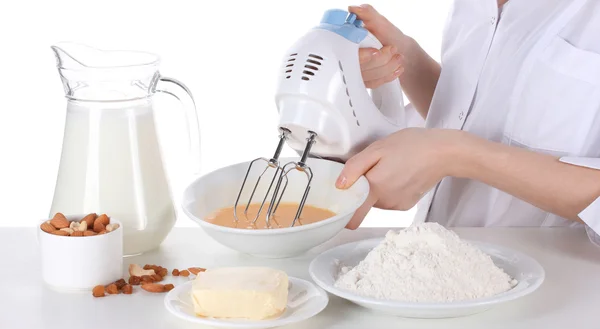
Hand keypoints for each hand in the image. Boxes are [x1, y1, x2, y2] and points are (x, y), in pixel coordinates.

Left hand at [335, 128, 464, 228]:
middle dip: (363, 188)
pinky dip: (390, 189)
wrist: (443, 153)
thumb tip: (340, 186)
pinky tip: (400, 173)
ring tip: (390, 166)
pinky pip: (389, 199)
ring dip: (377, 187)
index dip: (344, 210)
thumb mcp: (378, 149)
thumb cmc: (411, 146)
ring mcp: (398, 205)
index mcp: (375, 189)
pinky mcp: (407, 204)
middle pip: (364, 201)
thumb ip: (355, 168)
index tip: (342, 199)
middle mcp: (386, 203)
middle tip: (373, 166)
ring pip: (377, 199)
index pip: (354, 216)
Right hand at [350, 4, 409, 87]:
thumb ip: (367, 14)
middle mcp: (348, 58)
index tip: (376, 51)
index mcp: (347, 42)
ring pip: (367, 77)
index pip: (347, 53)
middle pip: (358, 68)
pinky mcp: (364, 81)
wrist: (399, 48)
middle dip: (380, 61)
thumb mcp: (379, 22)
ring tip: (398, 58)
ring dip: (386, 68)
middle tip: (393, 49)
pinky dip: (387, 77)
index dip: (362, 55)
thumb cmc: (388, 34)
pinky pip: (373, 84)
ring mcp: (356, 71)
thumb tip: (354, 9)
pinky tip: (396, 70)